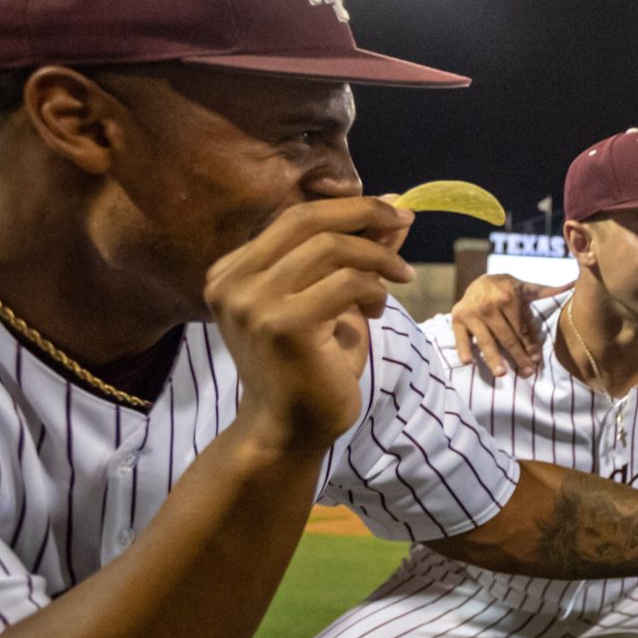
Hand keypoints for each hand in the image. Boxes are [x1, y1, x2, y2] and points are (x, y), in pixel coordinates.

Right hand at [210, 197, 417, 453]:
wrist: (288, 429)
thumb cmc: (310, 366)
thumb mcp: (333, 300)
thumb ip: (354, 256)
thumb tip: (392, 211)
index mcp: (232, 271)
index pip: (294, 217)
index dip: (347, 207)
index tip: (391, 209)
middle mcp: (232, 282)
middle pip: (307, 220)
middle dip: (365, 212)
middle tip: (405, 220)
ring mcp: (252, 302)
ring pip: (332, 248)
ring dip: (379, 259)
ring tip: (400, 279)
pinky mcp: (283, 324)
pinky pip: (348, 283)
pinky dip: (375, 290)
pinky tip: (377, 311)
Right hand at [451, 273, 568, 378]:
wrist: (478, 280)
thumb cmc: (507, 288)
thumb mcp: (526, 288)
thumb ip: (547, 291)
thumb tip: (574, 283)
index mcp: (508, 296)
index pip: (522, 328)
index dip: (530, 345)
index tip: (536, 360)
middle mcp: (489, 305)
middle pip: (506, 337)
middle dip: (517, 356)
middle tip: (527, 373)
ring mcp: (472, 312)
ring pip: (486, 340)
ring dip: (494, 358)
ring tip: (502, 373)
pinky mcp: (457, 318)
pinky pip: (460, 336)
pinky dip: (463, 349)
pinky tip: (468, 362)